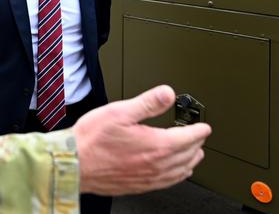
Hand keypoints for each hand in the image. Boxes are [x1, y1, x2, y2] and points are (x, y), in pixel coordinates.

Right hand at [72, 85, 211, 195]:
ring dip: (190, 161)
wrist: (74, 163)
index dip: (198, 130)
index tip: (204, 126)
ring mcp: (148, 178)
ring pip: (179, 172)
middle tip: (200, 137)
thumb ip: (148, 102)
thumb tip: (168, 93)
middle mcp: (155, 165)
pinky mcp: (138, 186)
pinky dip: (177, 176)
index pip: (187, 138)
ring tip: (194, 155)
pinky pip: (167, 183)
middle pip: (187, 156)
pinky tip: (174, 174)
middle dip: (197, 144)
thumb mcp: (120, 111)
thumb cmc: (92, 139)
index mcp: (155, 145)